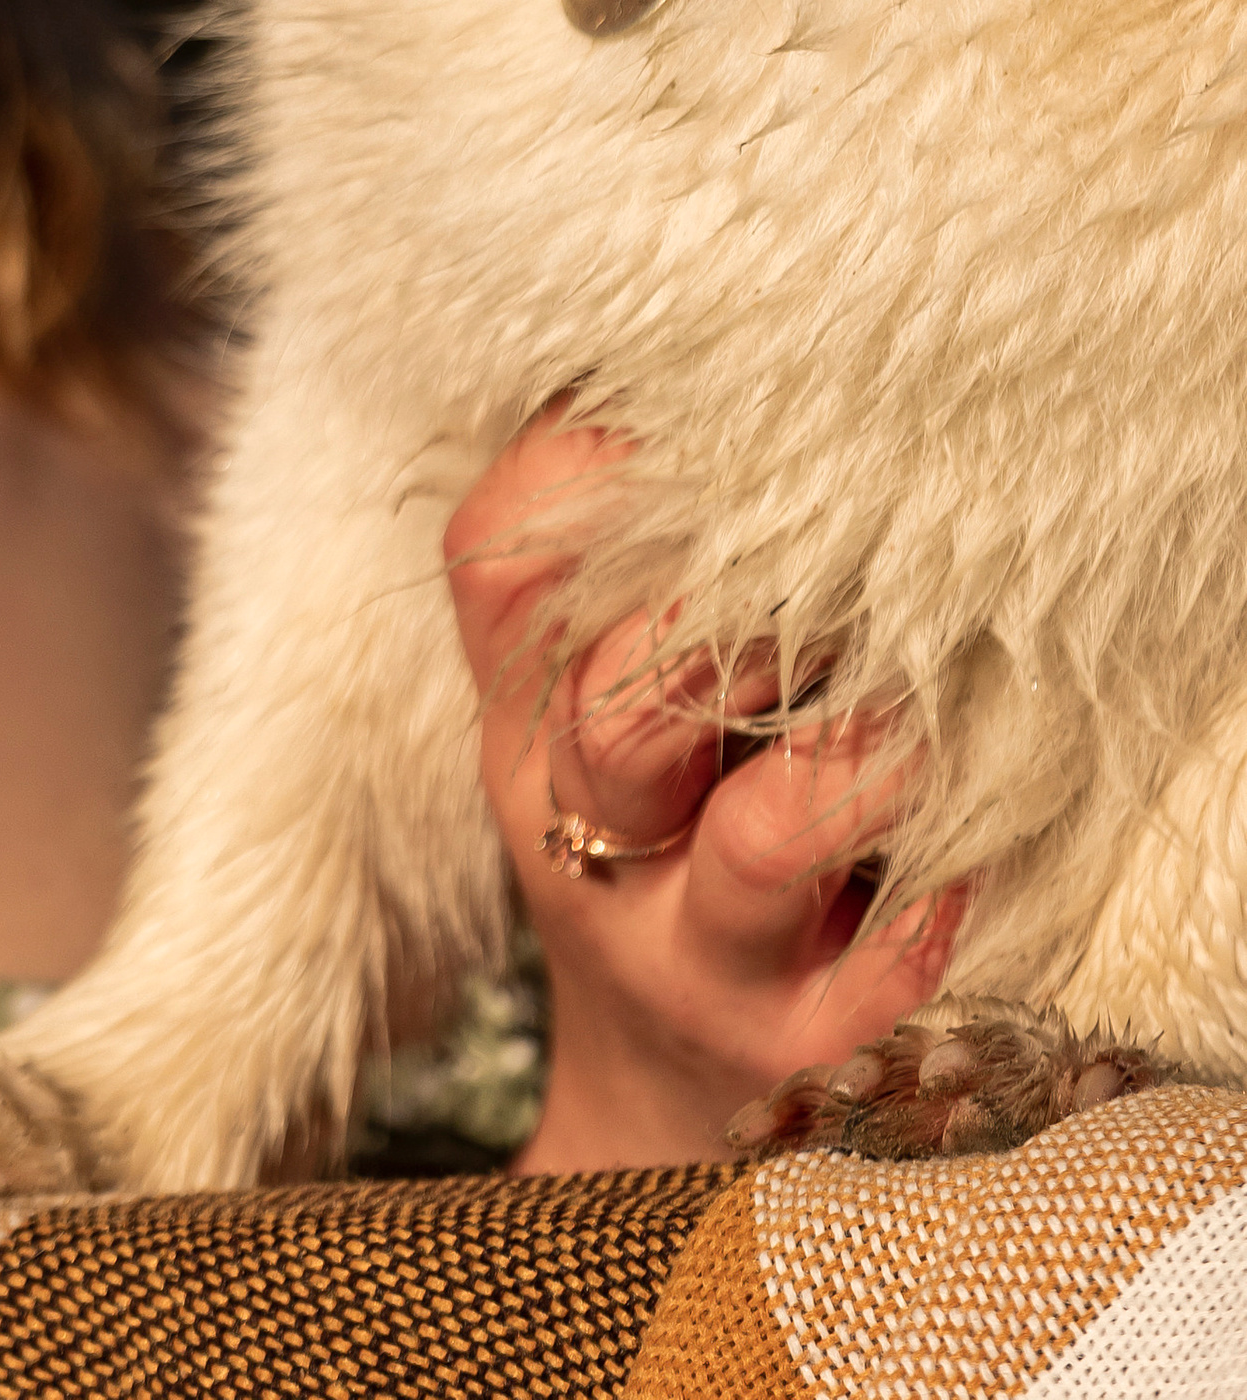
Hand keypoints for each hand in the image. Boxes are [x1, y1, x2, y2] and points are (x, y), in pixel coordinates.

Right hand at [443, 416, 964, 1171]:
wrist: (667, 1096)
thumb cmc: (657, 843)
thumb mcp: (590, 710)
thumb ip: (616, 556)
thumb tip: (684, 367)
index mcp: (521, 723)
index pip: (499, 566)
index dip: (583, 468)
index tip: (686, 410)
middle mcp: (586, 835)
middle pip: (612, 707)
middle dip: (724, 620)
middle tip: (825, 553)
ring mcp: (699, 950)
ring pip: (759, 841)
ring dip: (848, 755)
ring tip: (913, 711)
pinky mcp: (808, 1043)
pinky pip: (887, 967)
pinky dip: (936, 894)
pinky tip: (964, 854)